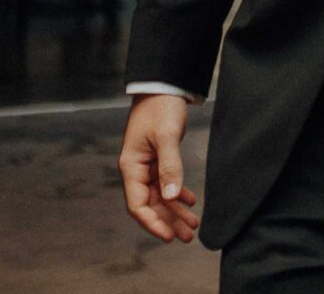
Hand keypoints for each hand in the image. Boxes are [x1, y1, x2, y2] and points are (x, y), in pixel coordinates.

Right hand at [118, 93, 199, 242]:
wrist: (163, 86)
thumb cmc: (160, 108)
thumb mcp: (166, 136)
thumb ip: (169, 166)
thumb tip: (172, 196)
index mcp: (131, 167)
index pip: (138, 205)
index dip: (152, 223)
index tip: (168, 236)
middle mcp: (137, 169)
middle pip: (151, 204)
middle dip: (168, 221)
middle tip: (187, 237)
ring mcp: (147, 165)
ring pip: (160, 196)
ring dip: (175, 211)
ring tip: (192, 225)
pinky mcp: (158, 158)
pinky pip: (166, 182)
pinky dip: (178, 193)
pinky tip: (191, 201)